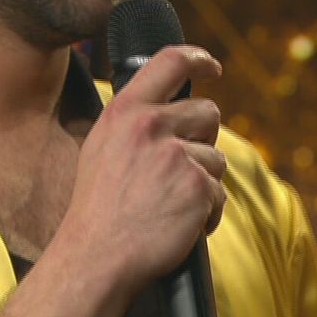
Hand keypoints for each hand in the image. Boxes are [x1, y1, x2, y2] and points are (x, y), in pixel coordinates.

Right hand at [56, 45, 225, 292]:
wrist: (96, 257)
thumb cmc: (100, 209)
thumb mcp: (103, 148)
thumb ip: (137, 123)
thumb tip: (175, 110)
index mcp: (125, 111)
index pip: (170, 61)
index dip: (198, 58)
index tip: (212, 67)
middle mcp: (150, 125)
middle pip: (208, 112)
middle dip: (203, 139)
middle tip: (177, 170)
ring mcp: (176, 155)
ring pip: (217, 157)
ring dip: (204, 183)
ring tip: (168, 205)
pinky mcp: (198, 186)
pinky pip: (220, 194)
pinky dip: (206, 213)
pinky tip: (178, 225)